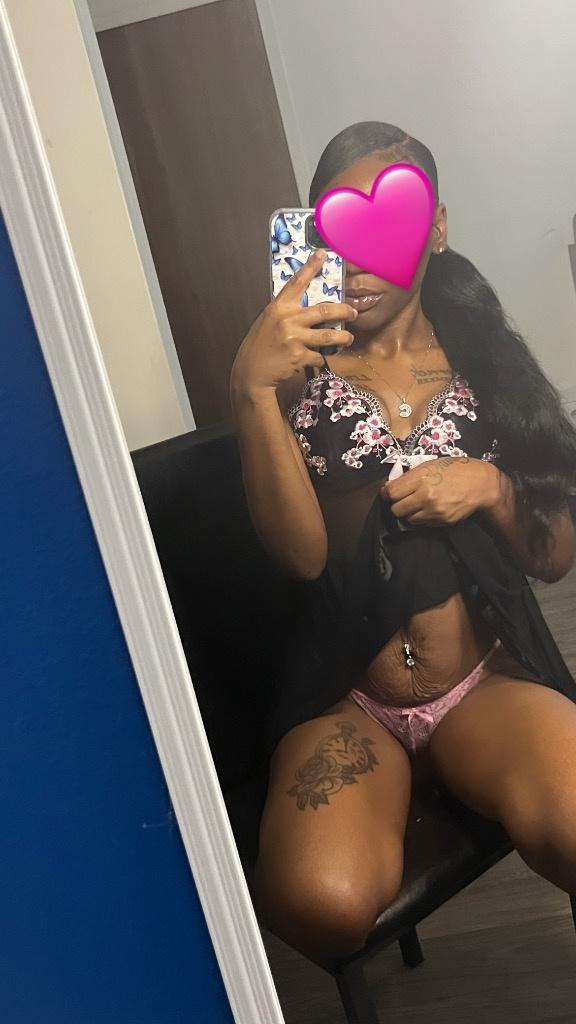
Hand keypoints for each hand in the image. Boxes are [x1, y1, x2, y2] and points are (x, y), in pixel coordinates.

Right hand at [229, 249, 357, 396]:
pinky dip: (321, 358)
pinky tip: (318, 358)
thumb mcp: (269, 321)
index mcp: (279, 307)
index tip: (322, 255)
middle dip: (344, 310)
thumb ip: (286, 313)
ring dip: (343, 337)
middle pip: (325, 310)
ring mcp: (295, 338)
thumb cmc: (260, 345)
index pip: (297, 282)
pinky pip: (319, 356)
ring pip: (329, 335)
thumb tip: (305, 307)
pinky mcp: (300, 357)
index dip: (311, 267)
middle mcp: (288, 320)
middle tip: (353, 312)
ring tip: (348, 338)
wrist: (252, 372)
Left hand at [380, 455, 500, 525]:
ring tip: (418, 504)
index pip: (391, 493)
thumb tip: (390, 487)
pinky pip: (422, 523)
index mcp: (421, 478)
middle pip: (396, 509)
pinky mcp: (442, 521)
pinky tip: (430, 508)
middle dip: (397, 504)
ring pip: (408, 519)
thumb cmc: (455, 469)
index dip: (386, 494)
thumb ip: (410, 476)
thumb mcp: (430, 465)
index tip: (388, 493)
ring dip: (409, 513)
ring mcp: (434, 511)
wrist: (480, 483)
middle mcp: (425, 496)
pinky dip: (422, 518)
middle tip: (403, 500)